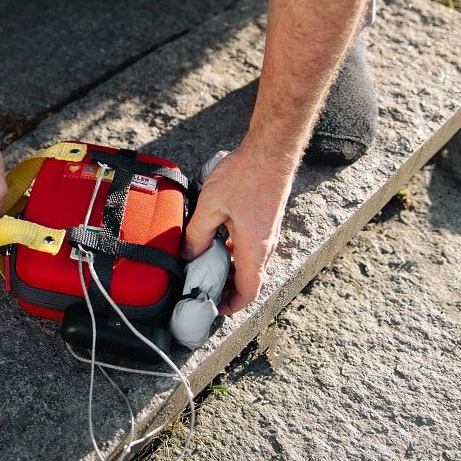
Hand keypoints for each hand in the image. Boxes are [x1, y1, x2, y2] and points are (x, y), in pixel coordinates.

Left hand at [182, 139, 296, 314]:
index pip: (248, 290)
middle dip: (226, 289)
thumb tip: (189, 256)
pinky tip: (214, 242)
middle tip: (202, 288)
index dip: (232, 305)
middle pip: (248, 279)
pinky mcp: (263, 221)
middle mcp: (265, 245)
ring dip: (228, 269)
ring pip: (248, 262)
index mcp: (254, 248)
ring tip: (203, 267)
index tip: (214, 308)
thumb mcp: (211, 206)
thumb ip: (197, 234)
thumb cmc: (245, 176)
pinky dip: (232, 252)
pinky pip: (249, 246)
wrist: (271, 152)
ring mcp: (266, 233)